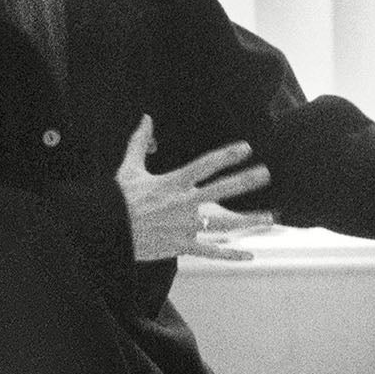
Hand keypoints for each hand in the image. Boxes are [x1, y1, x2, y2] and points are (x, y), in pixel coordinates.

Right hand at [114, 114, 275, 261]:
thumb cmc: (116, 199)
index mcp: (172, 183)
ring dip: (249, 221)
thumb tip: (146, 118)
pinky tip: (250, 255)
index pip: (206, 165)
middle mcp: (183, 204)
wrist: (104, 231)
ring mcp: (184, 227)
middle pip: (221, 190)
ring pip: (224, 225)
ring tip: (271, 217)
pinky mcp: (181, 246)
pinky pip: (211, 252)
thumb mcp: (129, 168)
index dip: (228, 155)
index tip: (246, 148)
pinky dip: (232, 255)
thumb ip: (139, 142)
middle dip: (245, 181)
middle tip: (266, 173)